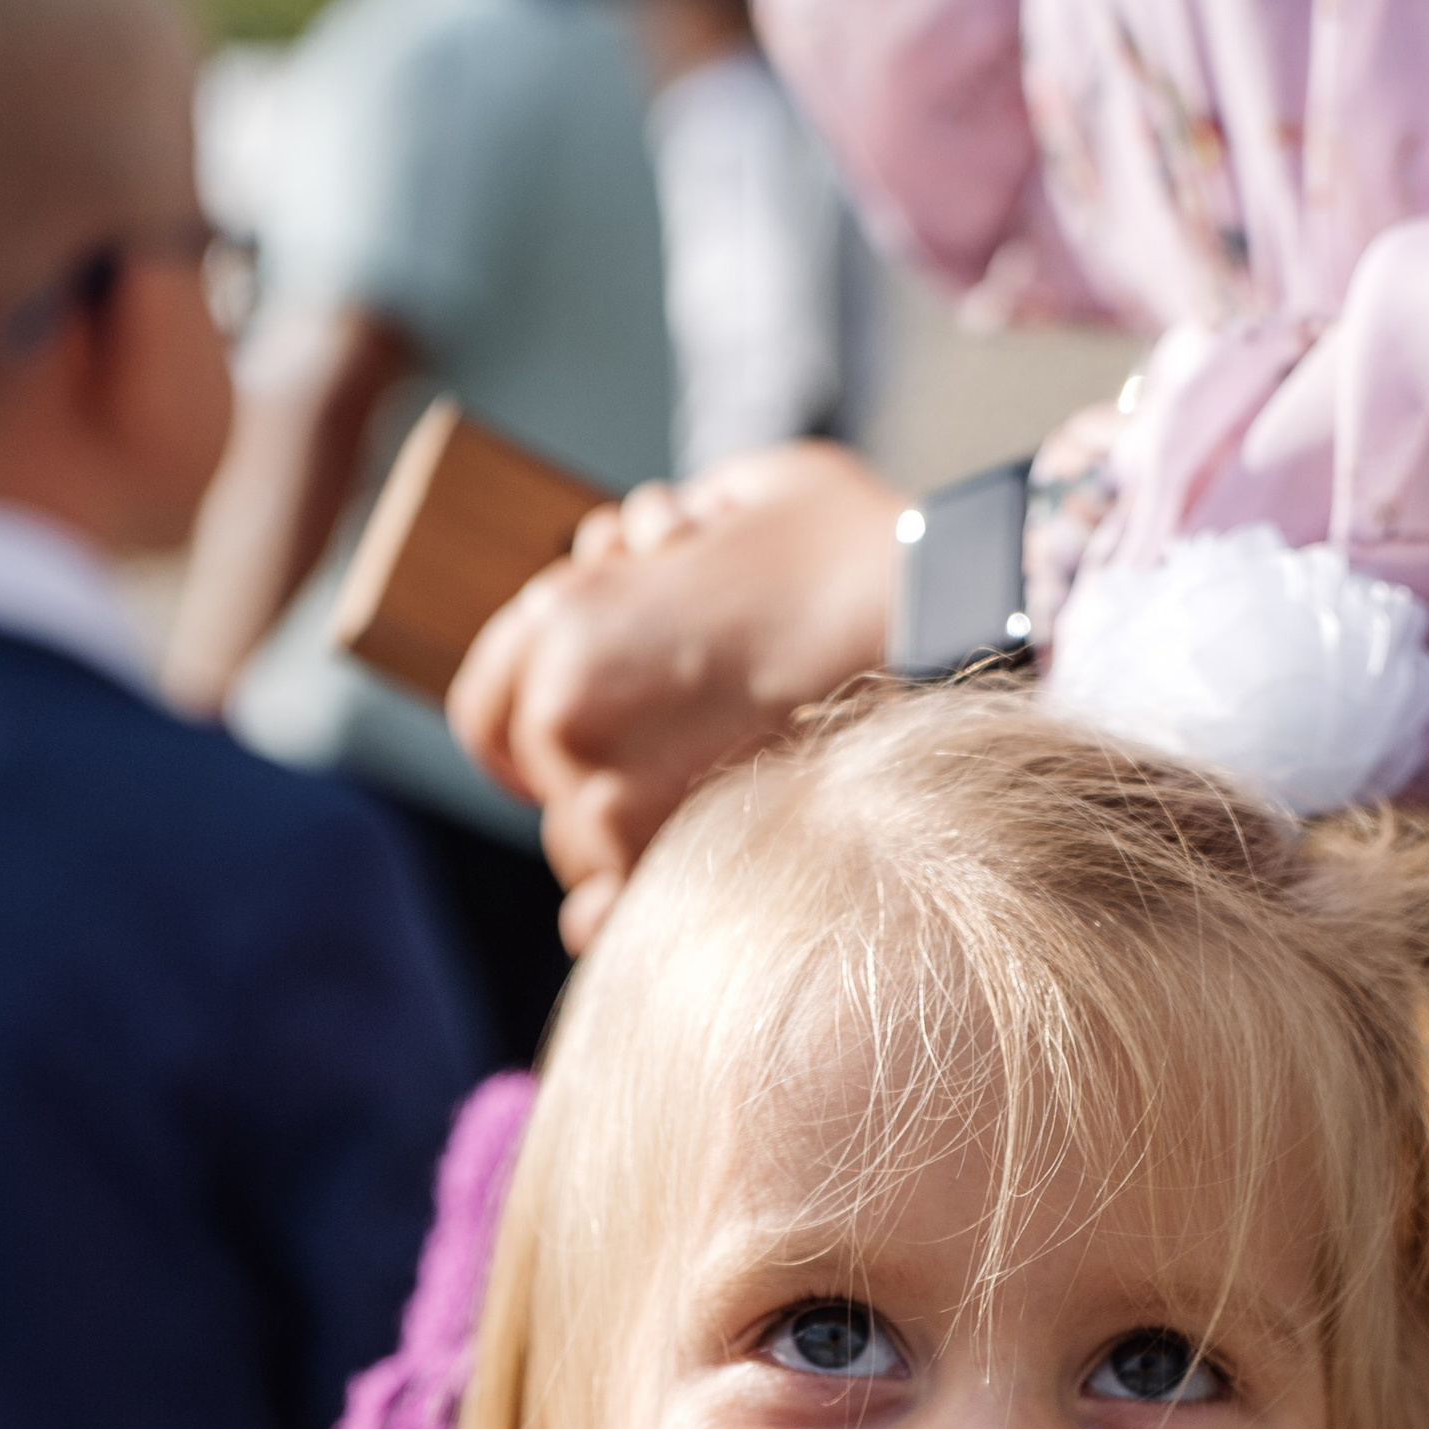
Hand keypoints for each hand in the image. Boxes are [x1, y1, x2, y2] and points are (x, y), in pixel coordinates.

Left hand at [447, 440, 904, 950]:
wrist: (942, 622)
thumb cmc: (844, 548)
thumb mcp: (718, 508)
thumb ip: (643, 559)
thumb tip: (615, 568)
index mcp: (562, 628)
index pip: (486, 713)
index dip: (526, 721)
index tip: (574, 733)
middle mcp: (570, 724)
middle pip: (547, 791)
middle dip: (603, 769)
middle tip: (692, 742)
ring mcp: (626, 810)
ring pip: (590, 853)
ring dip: (638, 831)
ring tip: (728, 786)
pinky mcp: (685, 872)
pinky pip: (617, 920)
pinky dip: (634, 910)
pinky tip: (679, 887)